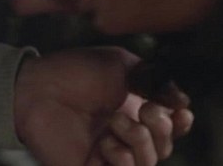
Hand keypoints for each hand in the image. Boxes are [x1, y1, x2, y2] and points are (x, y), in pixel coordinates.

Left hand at [14, 47, 192, 165]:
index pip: (171, 126)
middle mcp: (125, 134)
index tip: (180, 111)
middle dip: (161, 129)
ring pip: (148, 164)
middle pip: (164, 147)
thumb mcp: (123, 67)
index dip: (180, 123)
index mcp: (135, 108)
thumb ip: (155, 83)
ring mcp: (108, 155)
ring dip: (140, 144)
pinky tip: (108, 144)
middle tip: (142, 110)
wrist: (38, 86)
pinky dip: (124, 163)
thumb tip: (184, 103)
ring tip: (115, 123)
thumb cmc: (75, 72)